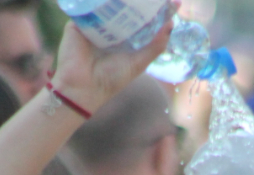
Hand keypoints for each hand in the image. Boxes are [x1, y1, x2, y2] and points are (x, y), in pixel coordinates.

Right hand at [50, 7, 176, 114]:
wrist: (83, 87)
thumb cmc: (112, 79)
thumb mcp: (139, 62)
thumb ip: (155, 46)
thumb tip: (171, 24)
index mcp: (127, 37)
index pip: (144, 18)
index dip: (158, 9)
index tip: (175, 1)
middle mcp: (112, 27)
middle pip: (127, 6)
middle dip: (141, 0)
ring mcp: (95, 22)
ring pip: (109, 2)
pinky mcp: (78, 20)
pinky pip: (89, 4)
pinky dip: (98, 0)